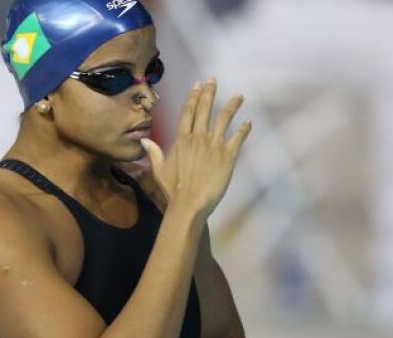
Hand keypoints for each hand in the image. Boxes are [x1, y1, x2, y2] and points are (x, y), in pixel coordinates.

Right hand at [140, 78, 251, 219]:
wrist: (190, 202)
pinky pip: (237, 138)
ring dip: (232, 105)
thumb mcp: (159, 170)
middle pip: (204, 109)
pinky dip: (244, 129)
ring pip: (224, 119)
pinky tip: (249, 123)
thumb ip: (154, 153)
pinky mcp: (227, 156)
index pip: (188, 112)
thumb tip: (144, 141)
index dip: (193, 97)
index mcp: (181, 139)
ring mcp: (214, 145)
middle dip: (209, 92)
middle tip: (213, 80)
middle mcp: (198, 137)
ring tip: (239, 96)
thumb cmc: (173, 189)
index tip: (197, 84)